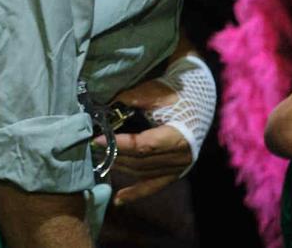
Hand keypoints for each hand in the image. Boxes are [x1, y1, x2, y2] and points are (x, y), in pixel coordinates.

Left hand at [99, 80, 192, 206]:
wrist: (198, 101)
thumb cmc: (177, 95)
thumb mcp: (155, 93)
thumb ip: (132, 100)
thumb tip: (106, 107)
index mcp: (178, 137)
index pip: (143, 146)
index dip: (119, 144)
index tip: (98, 139)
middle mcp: (180, 158)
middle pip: (141, 162)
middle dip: (115, 155)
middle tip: (93, 148)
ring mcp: (178, 168)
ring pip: (143, 173)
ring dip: (120, 168)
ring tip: (100, 160)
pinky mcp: (175, 172)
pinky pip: (154, 186)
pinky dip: (136, 193)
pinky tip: (119, 199)